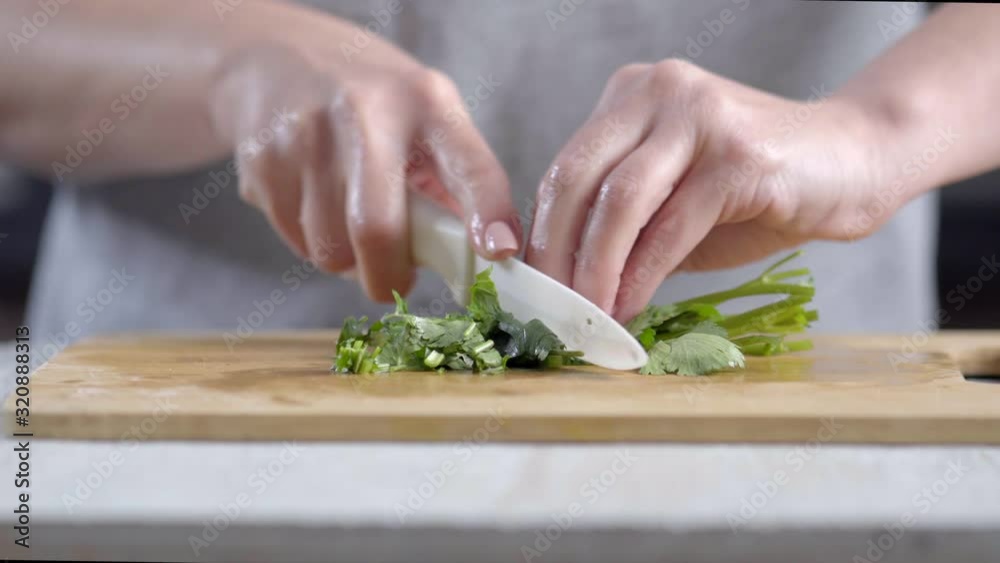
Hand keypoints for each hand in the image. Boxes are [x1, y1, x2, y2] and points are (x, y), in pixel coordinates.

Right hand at [211, 12, 519, 300]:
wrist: (275, 57)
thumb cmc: (371, 101)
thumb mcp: (425, 115)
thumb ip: (454, 180)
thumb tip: (484, 257)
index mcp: (426, 103)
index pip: (468, 164)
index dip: (487, 211)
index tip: (497, 251)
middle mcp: (365, 113)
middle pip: (376, 228)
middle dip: (389, 277)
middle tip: (396, 279)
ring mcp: (306, 135)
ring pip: (330, 251)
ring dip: (347, 260)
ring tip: (351, 224)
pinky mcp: (263, 160)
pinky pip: (296, 242)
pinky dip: (312, 243)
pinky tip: (316, 205)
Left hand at [526, 59, 895, 322]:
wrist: (856, 164)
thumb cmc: (758, 192)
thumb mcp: (672, 207)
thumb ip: (622, 230)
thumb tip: (566, 284)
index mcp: (631, 97)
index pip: (566, 168)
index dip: (541, 233)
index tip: (532, 288)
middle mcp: (658, 91)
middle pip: (577, 178)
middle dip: (555, 253)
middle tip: (549, 310)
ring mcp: (697, 115)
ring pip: (618, 202)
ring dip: (595, 271)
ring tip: (587, 318)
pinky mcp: (738, 153)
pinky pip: (670, 225)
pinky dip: (642, 275)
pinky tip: (630, 307)